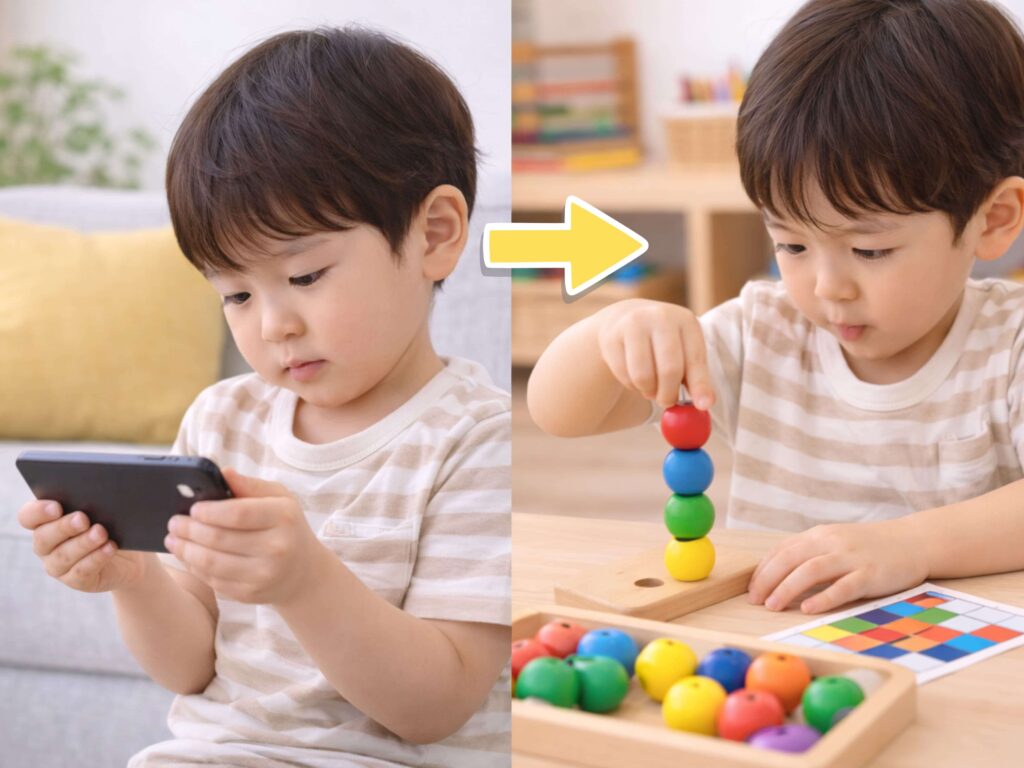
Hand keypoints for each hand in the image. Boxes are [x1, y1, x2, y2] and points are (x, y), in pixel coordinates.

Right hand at [17, 500, 149, 592]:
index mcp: (45, 522)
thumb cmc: (111, 525)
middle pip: (43, 537)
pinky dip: (96, 558)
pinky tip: (109, 547)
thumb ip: (93, 500)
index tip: (57, 506)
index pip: (28, 516)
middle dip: (64, 527)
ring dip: (83, 543)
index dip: (38, 512)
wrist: (129, 557)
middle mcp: (46, 545)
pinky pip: (81, 572)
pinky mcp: (76, 581)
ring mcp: (58, 566)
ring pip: (63, 556)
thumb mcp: (104, 510)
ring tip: (101, 532)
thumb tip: (98, 492)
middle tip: (83, 519)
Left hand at [164, 468, 324, 604]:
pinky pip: (214, 580)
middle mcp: (277, 547)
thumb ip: (250, 485)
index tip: (192, 509)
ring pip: (212, 562)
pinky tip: (189, 556)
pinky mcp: (251, 593)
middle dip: (189, 530)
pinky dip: (195, 567)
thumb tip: (223, 472)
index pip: (239, 513)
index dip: (210, 512)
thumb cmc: (286, 526)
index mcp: (283, 517)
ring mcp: (264, 574)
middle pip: (220, 539)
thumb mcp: (278, 498)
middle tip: (174, 523)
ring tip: (173, 539)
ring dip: (185, 550)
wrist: (303, 571)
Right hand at [596, 299, 714, 409]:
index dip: (700, 385)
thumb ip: (696, 379)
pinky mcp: (611, 337)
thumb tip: (705, 405)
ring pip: (643, 376)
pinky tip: (634, 376)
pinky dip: (631, 385)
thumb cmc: (664, 344)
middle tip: (667, 402)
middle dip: (669, 394)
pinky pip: (623, 375)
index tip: (703, 406)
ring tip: (651, 387)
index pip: (695, 359)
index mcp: (686, 321)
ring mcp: (633, 325)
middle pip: (669, 369)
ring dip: (648, 391)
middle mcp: (660, 317)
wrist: (626, 319)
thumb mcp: (685, 353)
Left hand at [746, 519, 928, 613]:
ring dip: (787, 588)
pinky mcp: (870, 574)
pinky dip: (823, 597)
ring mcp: (851, 558)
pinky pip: (843, 586)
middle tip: (755, 600)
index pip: (782, 550)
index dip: (763, 570)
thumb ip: (809, 554)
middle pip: (790, 559)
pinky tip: (807, 608)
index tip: (751, 589)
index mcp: (819, 535)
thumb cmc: (869, 547)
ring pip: (811, 570)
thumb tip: (776, 575)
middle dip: (768, 580)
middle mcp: (831, 543)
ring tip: (773, 605)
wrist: (913, 541)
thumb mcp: (835, 542)